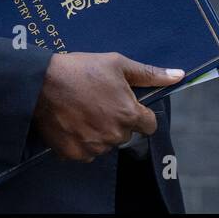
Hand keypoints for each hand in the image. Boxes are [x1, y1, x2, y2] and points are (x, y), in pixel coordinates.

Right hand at [30, 52, 182, 161]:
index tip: (125, 103)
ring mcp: (94, 147)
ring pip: (106, 143)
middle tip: (99, 101)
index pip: (149, 125)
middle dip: (117, 120)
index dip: (139, 113)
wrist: (40, 82)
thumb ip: (150, 73)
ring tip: (83, 109)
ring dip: (99, 131)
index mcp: (128, 114)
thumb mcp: (117, 64)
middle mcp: (114, 135)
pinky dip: (81, 140)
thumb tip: (179, 75)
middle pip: (126, 133)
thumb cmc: (80, 69)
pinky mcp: (74, 154)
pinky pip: (86, 152)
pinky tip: (73, 121)